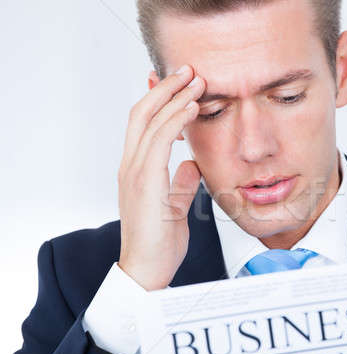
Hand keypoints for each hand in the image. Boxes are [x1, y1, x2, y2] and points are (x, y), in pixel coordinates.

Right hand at [117, 64, 204, 290]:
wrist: (147, 271)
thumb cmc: (159, 242)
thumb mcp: (175, 206)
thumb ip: (181, 183)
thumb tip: (192, 165)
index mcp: (137, 169)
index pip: (144, 123)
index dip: (159, 99)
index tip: (180, 82)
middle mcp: (131, 166)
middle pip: (142, 113)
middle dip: (165, 87)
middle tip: (189, 70)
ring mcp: (134, 173)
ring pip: (149, 121)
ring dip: (174, 97)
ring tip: (196, 80)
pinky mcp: (144, 184)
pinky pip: (158, 143)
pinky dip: (175, 121)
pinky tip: (192, 108)